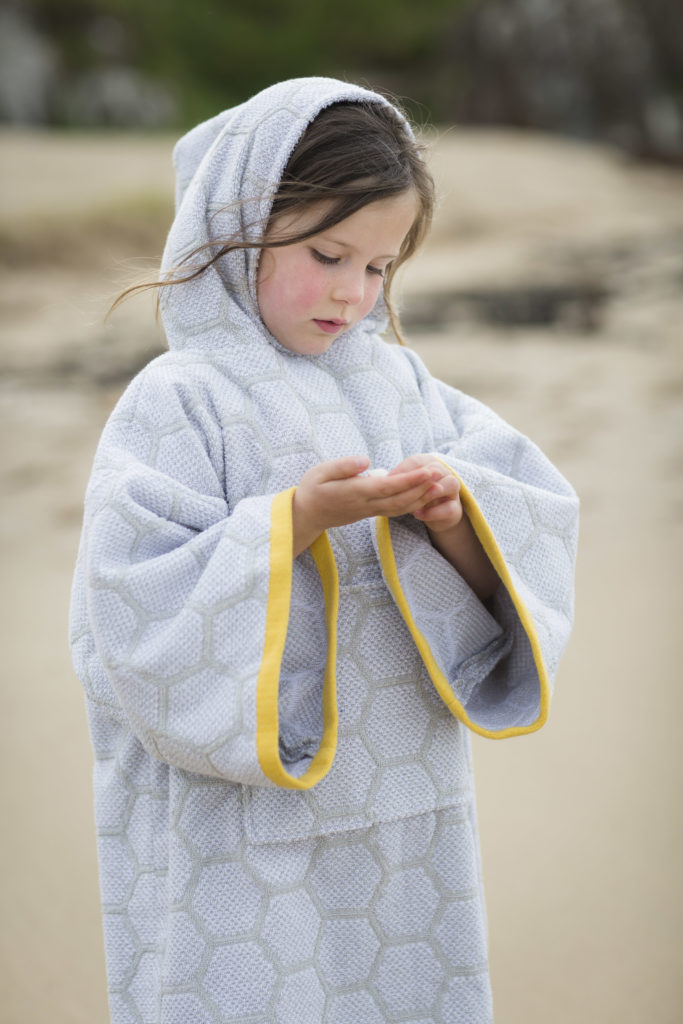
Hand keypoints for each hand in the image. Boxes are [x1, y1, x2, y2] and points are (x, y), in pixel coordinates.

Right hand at [292, 455, 443, 555]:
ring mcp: (369, 511)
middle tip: (442, 473)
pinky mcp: (371, 513)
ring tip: (439, 484)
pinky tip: (424, 495)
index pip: (387, 487)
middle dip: (422, 488)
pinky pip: (396, 510)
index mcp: (354, 493)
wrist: (306, 516)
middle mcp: (365, 505)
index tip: (427, 470)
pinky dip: (413, 503)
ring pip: (401, 507)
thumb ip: (342, 466)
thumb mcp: (319, 472)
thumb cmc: (311, 489)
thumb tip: (365, 461)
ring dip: (422, 497)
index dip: (409, 480)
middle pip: (400, 499)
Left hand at [387, 454, 463, 532]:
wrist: (436, 513)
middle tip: (400, 489)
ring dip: (432, 492)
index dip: (403, 470)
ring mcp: (452, 491)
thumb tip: (376, 479)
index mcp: (429, 464)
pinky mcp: (455, 509)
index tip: (387, 480)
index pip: (418, 461)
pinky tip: (418, 515)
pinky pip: (449, 508)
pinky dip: (434, 512)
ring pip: (450, 484)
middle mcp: (444, 474)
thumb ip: (396, 480)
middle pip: (437, 469)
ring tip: (416, 501)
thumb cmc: (416, 494)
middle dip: (419, 479)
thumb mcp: (406, 485)